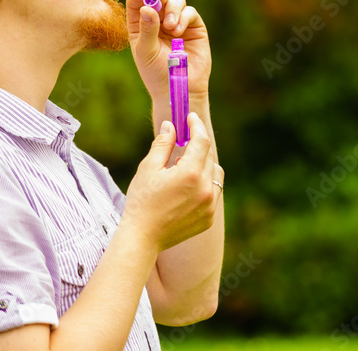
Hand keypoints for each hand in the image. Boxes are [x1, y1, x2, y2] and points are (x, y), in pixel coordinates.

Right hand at [121, 114, 223, 253]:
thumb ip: (163, 144)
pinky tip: (187, 187)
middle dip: (198, 146)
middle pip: (209, 157)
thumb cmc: (141, 201)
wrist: (142, 238)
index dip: (197, 126)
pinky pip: (214, 193)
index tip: (191, 118)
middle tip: (183, 143)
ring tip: (184, 167)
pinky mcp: (209, 217)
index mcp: (191, 174)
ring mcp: (210, 205)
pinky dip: (206, 184)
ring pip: (216, 174)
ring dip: (204, 165)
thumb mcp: (149, 168)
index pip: (202, 141)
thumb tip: (171, 125)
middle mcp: (206, 189)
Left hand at [126, 0, 211, 100]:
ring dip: (172, 8)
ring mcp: (177, 23)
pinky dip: (184, 17)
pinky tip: (178, 32)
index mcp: (140, 26)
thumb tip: (147, 7)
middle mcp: (158, 21)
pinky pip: (190, 12)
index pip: (137, 3)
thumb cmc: (157, 73)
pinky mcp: (194, 27)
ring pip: (175, 1)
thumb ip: (147, 29)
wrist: (180, 88)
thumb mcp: (146, 51)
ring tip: (170, 26)